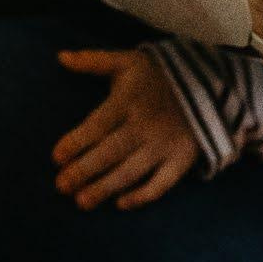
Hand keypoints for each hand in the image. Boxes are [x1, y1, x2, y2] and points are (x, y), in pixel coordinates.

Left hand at [50, 48, 202, 209]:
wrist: (207, 83)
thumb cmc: (156, 74)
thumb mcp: (126, 61)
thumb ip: (93, 61)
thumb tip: (60, 57)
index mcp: (129, 101)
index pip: (98, 125)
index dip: (76, 141)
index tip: (55, 157)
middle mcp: (145, 126)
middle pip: (110, 152)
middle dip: (84, 170)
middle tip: (61, 186)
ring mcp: (165, 145)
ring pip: (131, 171)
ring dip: (106, 188)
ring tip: (81, 202)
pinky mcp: (182, 160)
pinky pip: (162, 184)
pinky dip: (143, 196)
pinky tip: (121, 204)